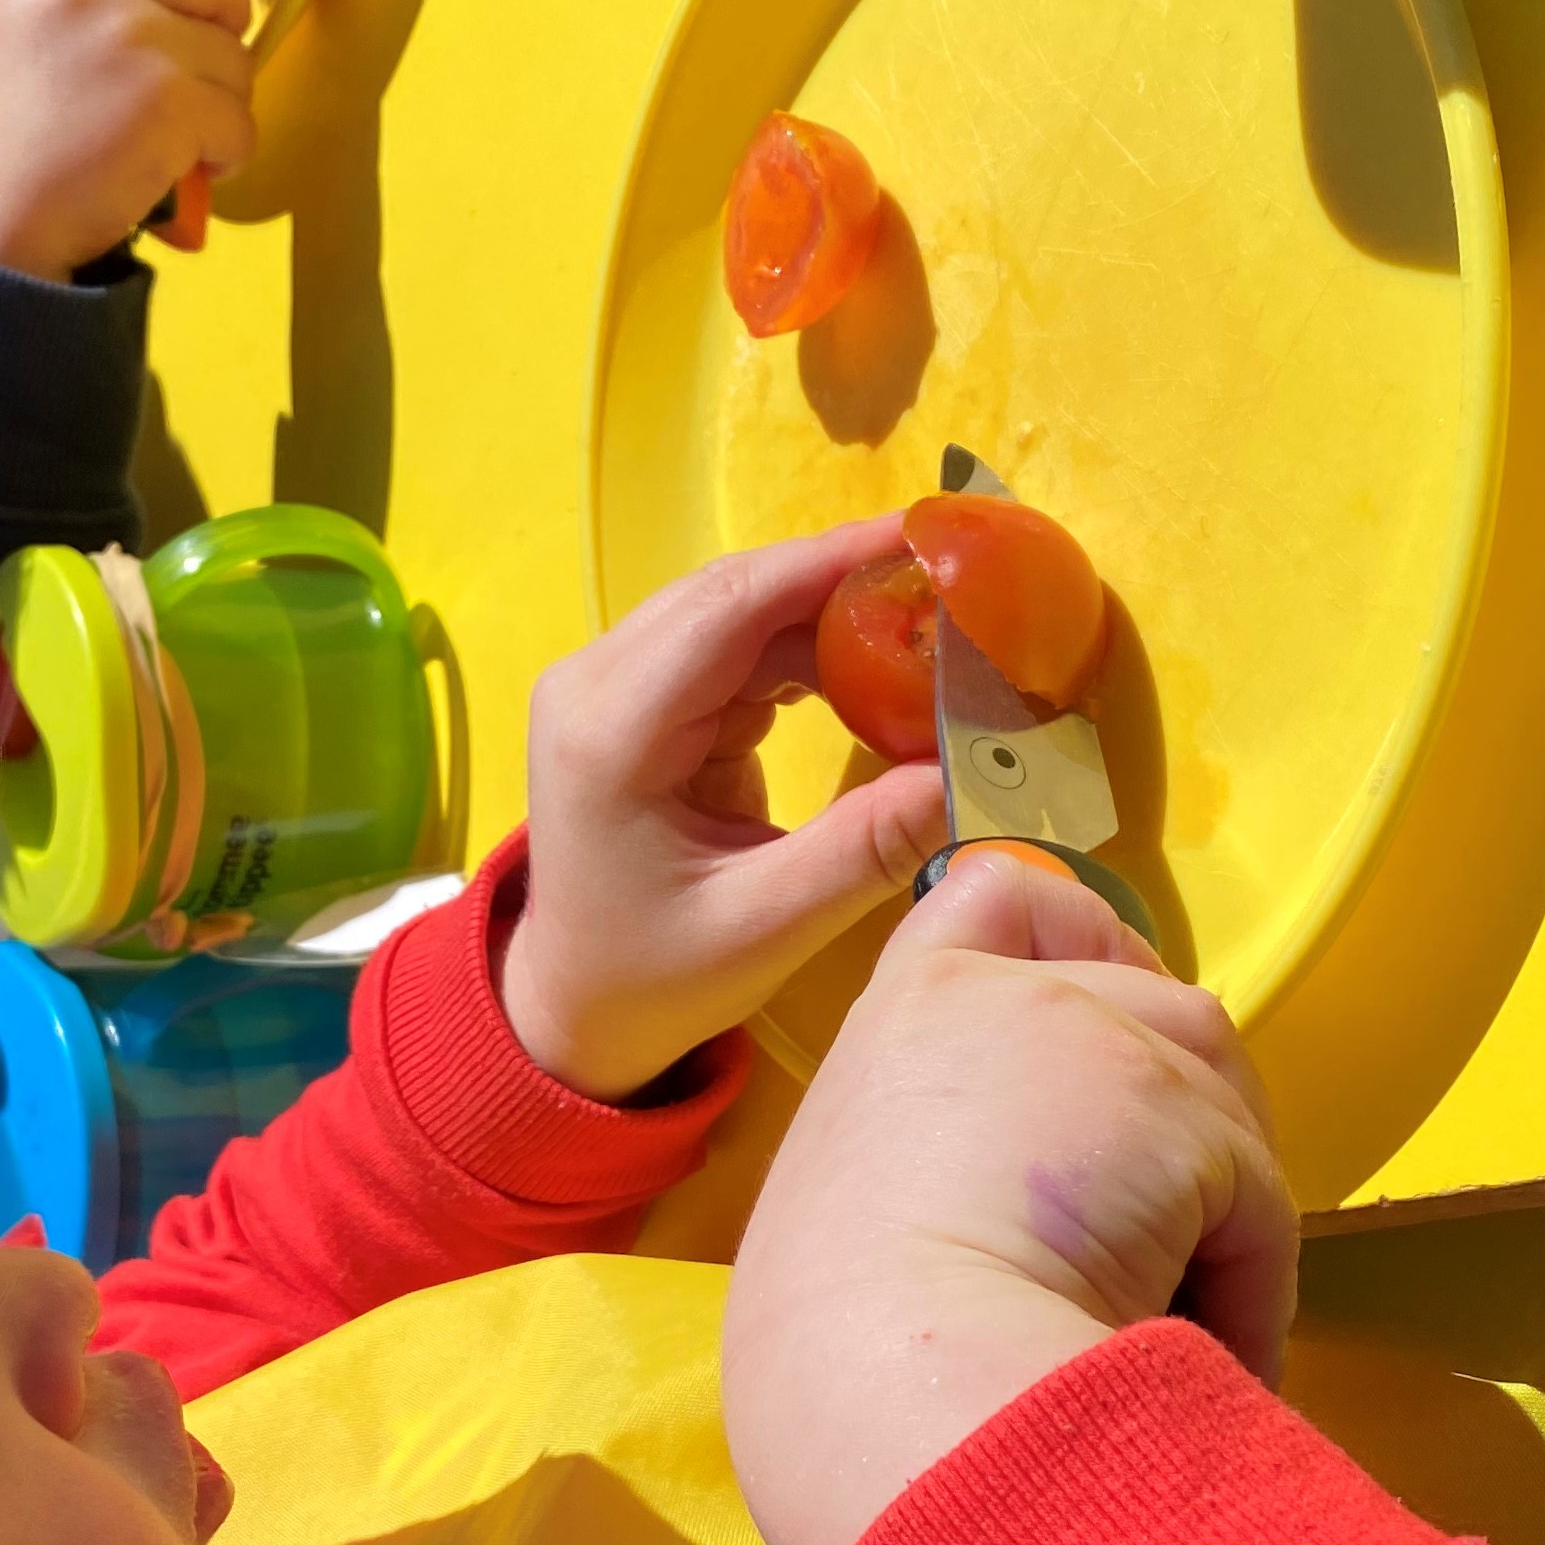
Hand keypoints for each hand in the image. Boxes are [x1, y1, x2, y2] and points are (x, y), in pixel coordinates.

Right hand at [0, 0, 253, 278]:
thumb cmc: (10, 135)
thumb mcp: (21, 23)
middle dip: (216, 22)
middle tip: (185, 73)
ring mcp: (127, 34)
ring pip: (234, 49)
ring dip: (219, 100)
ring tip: (166, 136)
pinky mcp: (168, 97)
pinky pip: (240, 115)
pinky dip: (227, 150)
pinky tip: (184, 169)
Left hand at [500, 518, 951, 1102]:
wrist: (574, 1005)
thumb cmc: (654, 977)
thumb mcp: (766, 927)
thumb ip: (866, 848)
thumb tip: (970, 773)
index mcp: (609, 732)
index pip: (728, 608)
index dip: (829, 562)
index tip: (927, 539)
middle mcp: (596, 684)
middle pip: (735, 594)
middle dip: (845, 578)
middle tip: (954, 579)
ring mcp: (615, 685)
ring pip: (741, 612)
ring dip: (833, 614)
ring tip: (933, 624)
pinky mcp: (647, 699)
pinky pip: (739, 647)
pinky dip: (811, 651)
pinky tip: (879, 668)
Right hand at [722, 854, 1298, 1544]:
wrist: (887, 1388)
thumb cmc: (841, 1356)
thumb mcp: (855, 1214)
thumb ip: (940, 1163)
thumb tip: (1063, 1214)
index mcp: (900, 1025)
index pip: (997, 898)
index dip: (1077, 936)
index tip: (1109, 1013)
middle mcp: (994, 1000)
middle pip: (1149, 999)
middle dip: (1185, 1102)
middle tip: (1179, 1221)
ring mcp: (1091, 1044)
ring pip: (1216, 1088)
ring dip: (1221, 1200)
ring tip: (1187, 1311)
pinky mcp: (1175, 1116)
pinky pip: (1259, 1203)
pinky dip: (1251, 1288)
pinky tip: (1204, 1355)